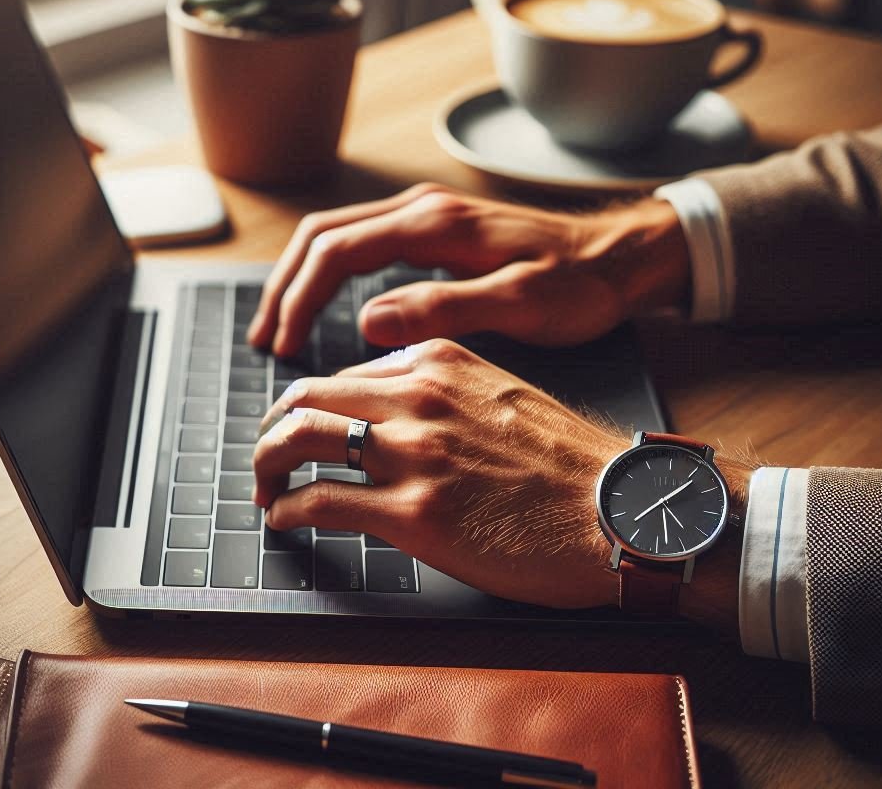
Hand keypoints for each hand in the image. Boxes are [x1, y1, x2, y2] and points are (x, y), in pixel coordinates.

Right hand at [247, 183, 689, 356]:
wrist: (622, 255)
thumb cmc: (581, 284)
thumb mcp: (522, 304)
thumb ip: (444, 308)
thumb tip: (367, 320)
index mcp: (434, 225)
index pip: (335, 251)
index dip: (298, 298)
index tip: (281, 344)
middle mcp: (422, 210)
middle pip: (322, 235)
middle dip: (284, 285)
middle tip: (265, 338)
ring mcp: (427, 216)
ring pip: (337, 235)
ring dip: (301, 277)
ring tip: (280, 324)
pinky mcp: (436, 230)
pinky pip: (362, 243)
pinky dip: (330, 273)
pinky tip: (327, 305)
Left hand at [252, 338, 625, 608]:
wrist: (618, 510)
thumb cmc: (568, 462)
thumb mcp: (501, 392)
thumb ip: (442, 390)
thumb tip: (391, 408)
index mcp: (437, 361)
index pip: (342, 373)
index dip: (310, 404)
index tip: (303, 427)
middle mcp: (417, 396)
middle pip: (304, 396)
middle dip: (271, 428)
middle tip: (265, 455)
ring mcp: (413, 453)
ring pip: (298, 438)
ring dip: (265, 466)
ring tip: (264, 488)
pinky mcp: (414, 513)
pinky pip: (321, 501)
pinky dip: (289, 510)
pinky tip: (286, 519)